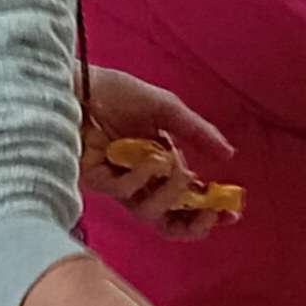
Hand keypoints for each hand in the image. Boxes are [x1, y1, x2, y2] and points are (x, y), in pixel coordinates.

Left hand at [79, 68, 234, 240]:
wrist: (74, 82)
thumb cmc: (113, 92)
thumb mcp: (165, 108)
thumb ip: (197, 132)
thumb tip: (229, 155)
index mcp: (158, 166)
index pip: (185, 201)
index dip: (209, 212)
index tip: (231, 213)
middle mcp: (139, 180)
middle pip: (168, 220)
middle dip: (195, 223)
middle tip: (211, 211)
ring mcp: (117, 182)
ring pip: (150, 213)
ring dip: (172, 196)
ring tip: (182, 172)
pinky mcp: (95, 179)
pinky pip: (126, 191)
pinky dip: (143, 177)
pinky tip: (148, 158)